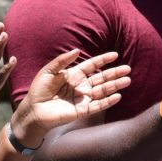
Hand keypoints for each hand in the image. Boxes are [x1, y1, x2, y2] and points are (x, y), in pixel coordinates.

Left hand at [13, 49, 130, 133]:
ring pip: (103, 91)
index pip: (92, 65)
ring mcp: (82, 98)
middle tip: (127, 69)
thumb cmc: (39, 89)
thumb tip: (77, 50)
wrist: (33, 110)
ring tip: (127, 80)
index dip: (103, 60)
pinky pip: (98, 105)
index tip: (115, 55)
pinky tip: (117, 96)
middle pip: (101, 78)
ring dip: (115, 86)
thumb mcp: (49, 70)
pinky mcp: (82, 110)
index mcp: (74, 75)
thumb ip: (62, 61)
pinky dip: (108, 101)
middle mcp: (81, 86)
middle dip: (114, 73)